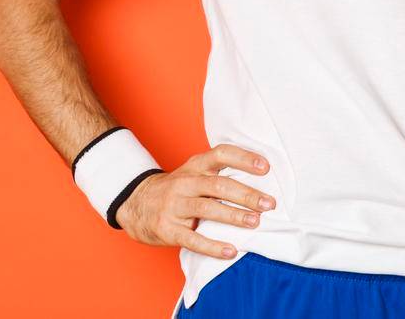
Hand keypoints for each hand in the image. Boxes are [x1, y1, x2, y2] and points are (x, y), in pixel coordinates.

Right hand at [115, 144, 276, 258]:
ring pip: (207, 209)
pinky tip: (231, 251)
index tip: (266, 167)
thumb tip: (261, 183)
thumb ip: (218, 174)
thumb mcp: (193, 173)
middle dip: (246, 194)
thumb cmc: (177, 189)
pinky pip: (192, 239)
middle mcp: (185, 182)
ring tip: (255, 222)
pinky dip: (213, 246)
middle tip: (269, 203)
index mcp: (194, 166)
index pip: (220, 154)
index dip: (243, 158)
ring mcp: (174, 206)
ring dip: (234, 216)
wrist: (136, 204)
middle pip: (219, 185)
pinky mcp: (167, 229)